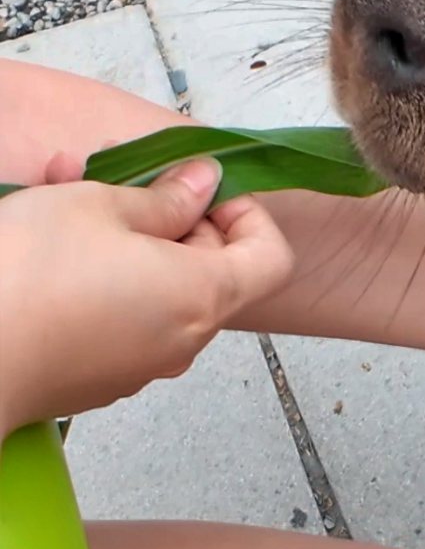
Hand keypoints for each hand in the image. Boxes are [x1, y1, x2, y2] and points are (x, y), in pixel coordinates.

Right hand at [0, 159, 293, 435]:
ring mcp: (137, 366)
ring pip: (151, 285)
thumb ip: (164, 195)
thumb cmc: (29, 274)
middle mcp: (182, 340)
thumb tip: (205, 183)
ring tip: (61, 187)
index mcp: (204, 297)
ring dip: (119, 233)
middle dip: (164, 211)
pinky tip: (44, 238)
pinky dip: (96, 275)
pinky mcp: (92, 379)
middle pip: (207, 268)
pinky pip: (115, 315)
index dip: (244, 214)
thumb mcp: (98, 206)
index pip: (270, 257)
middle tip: (110, 170)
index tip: (199, 188)